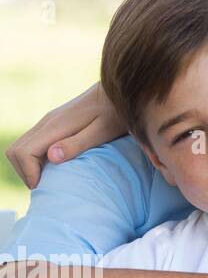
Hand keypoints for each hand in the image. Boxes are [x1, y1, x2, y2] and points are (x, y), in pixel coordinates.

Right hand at [5, 82, 125, 188]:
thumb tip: (51, 157)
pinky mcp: (54, 123)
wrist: (121, 91)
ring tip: (50, 178)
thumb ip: (77, 144)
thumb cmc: (117, 113)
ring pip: (21, 147)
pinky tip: (55, 166)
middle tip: (45, 186)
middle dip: (25, 172)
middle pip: (15, 151)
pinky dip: (35, 158)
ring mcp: (49, 121)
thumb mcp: (102, 131)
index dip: (29, 173)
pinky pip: (33, 143)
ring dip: (29, 166)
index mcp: (55, 126)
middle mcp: (46, 123)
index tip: (46, 185)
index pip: (22, 153)